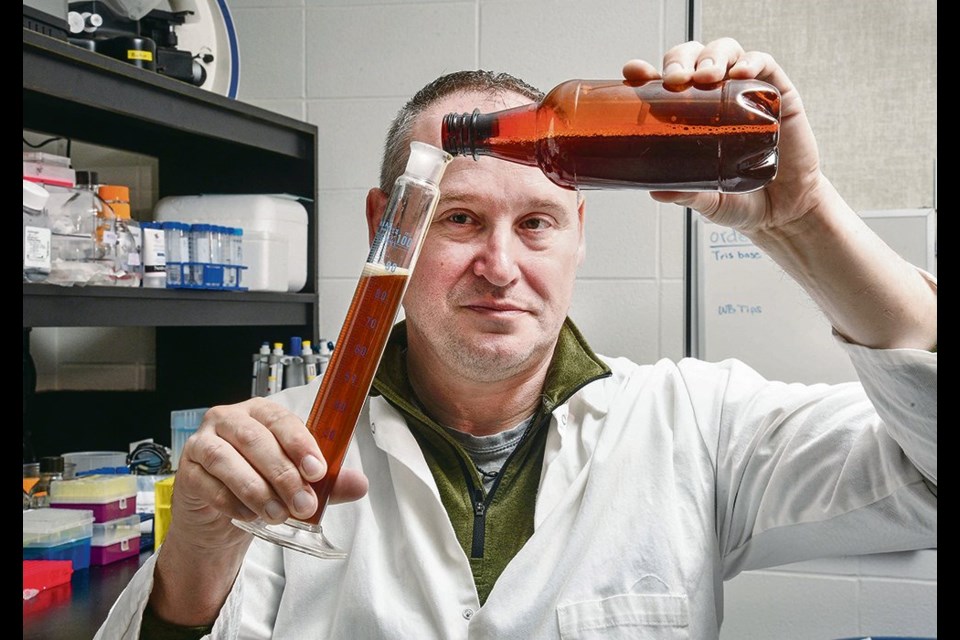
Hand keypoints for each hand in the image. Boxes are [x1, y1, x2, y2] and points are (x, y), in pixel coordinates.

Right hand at [171, 397, 368, 550]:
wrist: (221, 518)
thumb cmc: (262, 486)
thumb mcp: (298, 483)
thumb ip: (327, 482)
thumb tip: (359, 484)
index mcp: (260, 413)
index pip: (281, 420)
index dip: (300, 445)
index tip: (317, 472)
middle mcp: (229, 420)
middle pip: (256, 440)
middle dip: (283, 475)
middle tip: (303, 505)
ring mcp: (202, 443)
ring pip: (227, 460)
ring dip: (257, 490)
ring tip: (277, 514)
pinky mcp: (186, 471)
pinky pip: (207, 484)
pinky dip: (231, 502)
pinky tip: (249, 517)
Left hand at [622, 37, 824, 232]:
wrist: (783, 210)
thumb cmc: (739, 198)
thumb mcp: (706, 200)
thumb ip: (684, 194)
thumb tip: (657, 192)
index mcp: (688, 115)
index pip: (663, 83)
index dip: (646, 72)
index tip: (634, 72)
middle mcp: (714, 97)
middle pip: (691, 59)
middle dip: (680, 61)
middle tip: (675, 81)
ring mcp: (745, 91)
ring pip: (724, 52)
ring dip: (711, 57)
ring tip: (705, 77)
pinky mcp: (777, 93)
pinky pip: (764, 64)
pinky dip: (751, 61)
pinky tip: (740, 73)